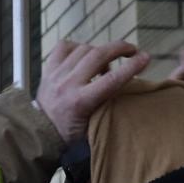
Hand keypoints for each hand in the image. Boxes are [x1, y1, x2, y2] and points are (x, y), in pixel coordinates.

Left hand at [34, 40, 150, 144]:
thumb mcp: (92, 128)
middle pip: (98, 55)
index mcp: (80, 102)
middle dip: (119, 48)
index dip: (131, 67)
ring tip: (105, 64)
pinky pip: (64, 47)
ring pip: (84, 49)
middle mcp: (67, 84)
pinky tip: (83, 56)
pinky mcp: (48, 69)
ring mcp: (56, 74)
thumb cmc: (68, 135)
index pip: (111, 80)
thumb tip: (129, 91)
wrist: (38, 134)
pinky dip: (77, 47)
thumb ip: (108, 109)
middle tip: (132, 50)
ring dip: (99, 52)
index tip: (145, 58)